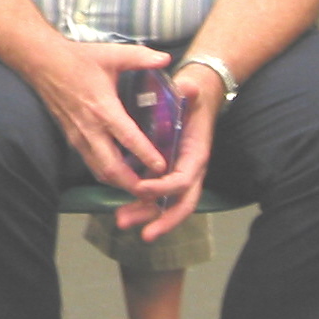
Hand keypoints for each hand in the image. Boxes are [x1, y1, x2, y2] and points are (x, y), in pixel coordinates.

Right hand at [28, 41, 175, 193]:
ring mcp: (78, 136)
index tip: (163, 167)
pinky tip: (120, 172)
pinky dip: (106, 172)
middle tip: (153, 191)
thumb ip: (141, 57)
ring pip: (99, 170)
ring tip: (140, 187)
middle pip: (111, 168)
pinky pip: (90, 162)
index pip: (128, 139)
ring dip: (119, 182)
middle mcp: (90, 128)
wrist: (41, 62)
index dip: (146, 155)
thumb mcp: (112, 54)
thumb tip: (166, 58)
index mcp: (103, 108)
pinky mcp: (71, 138)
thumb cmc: (78, 58)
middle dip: (132, 183)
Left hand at [118, 66, 223, 239]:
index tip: (142, 189)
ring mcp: (179, 175)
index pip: (182, 180)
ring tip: (122, 222)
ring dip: (145, 215)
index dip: (164, 188)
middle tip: (141, 233)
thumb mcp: (191, 92)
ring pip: (166, 204)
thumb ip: (190, 92)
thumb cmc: (191, 97)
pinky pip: (157, 196)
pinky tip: (122, 211)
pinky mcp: (167, 174)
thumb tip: (190, 86)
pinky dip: (142, 206)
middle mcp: (190, 171)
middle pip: (179, 203)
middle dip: (161, 219)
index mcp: (196, 156)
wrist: (196, 99)